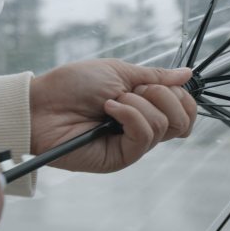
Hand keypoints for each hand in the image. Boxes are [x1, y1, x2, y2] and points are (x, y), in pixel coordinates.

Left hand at [29, 59, 196, 172]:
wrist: (42, 104)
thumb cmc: (72, 85)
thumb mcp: (119, 72)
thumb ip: (155, 76)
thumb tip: (187, 74)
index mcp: (145, 107)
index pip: (184, 110)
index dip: (181, 95)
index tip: (158, 83)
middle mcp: (142, 128)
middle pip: (182, 121)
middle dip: (163, 96)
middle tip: (134, 90)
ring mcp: (132, 145)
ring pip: (164, 125)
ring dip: (138, 104)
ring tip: (111, 101)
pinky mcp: (120, 158)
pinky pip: (144, 137)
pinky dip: (130, 116)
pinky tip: (108, 110)